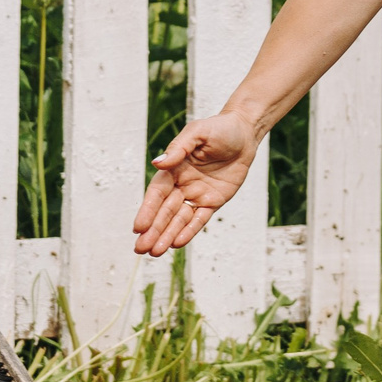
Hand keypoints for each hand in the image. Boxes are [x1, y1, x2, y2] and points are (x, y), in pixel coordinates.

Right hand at [134, 113, 258, 253]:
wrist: (244, 132)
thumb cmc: (218, 129)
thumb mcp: (197, 133)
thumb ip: (178, 148)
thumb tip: (157, 163)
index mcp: (173, 169)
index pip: (157, 193)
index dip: (147, 210)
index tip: (137, 228)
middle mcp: (182, 184)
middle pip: (165, 211)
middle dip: (153, 230)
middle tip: (140, 249)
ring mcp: (197, 194)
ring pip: (179, 219)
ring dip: (167, 235)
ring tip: (155, 252)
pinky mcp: (213, 201)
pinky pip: (199, 219)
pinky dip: (189, 231)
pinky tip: (177, 243)